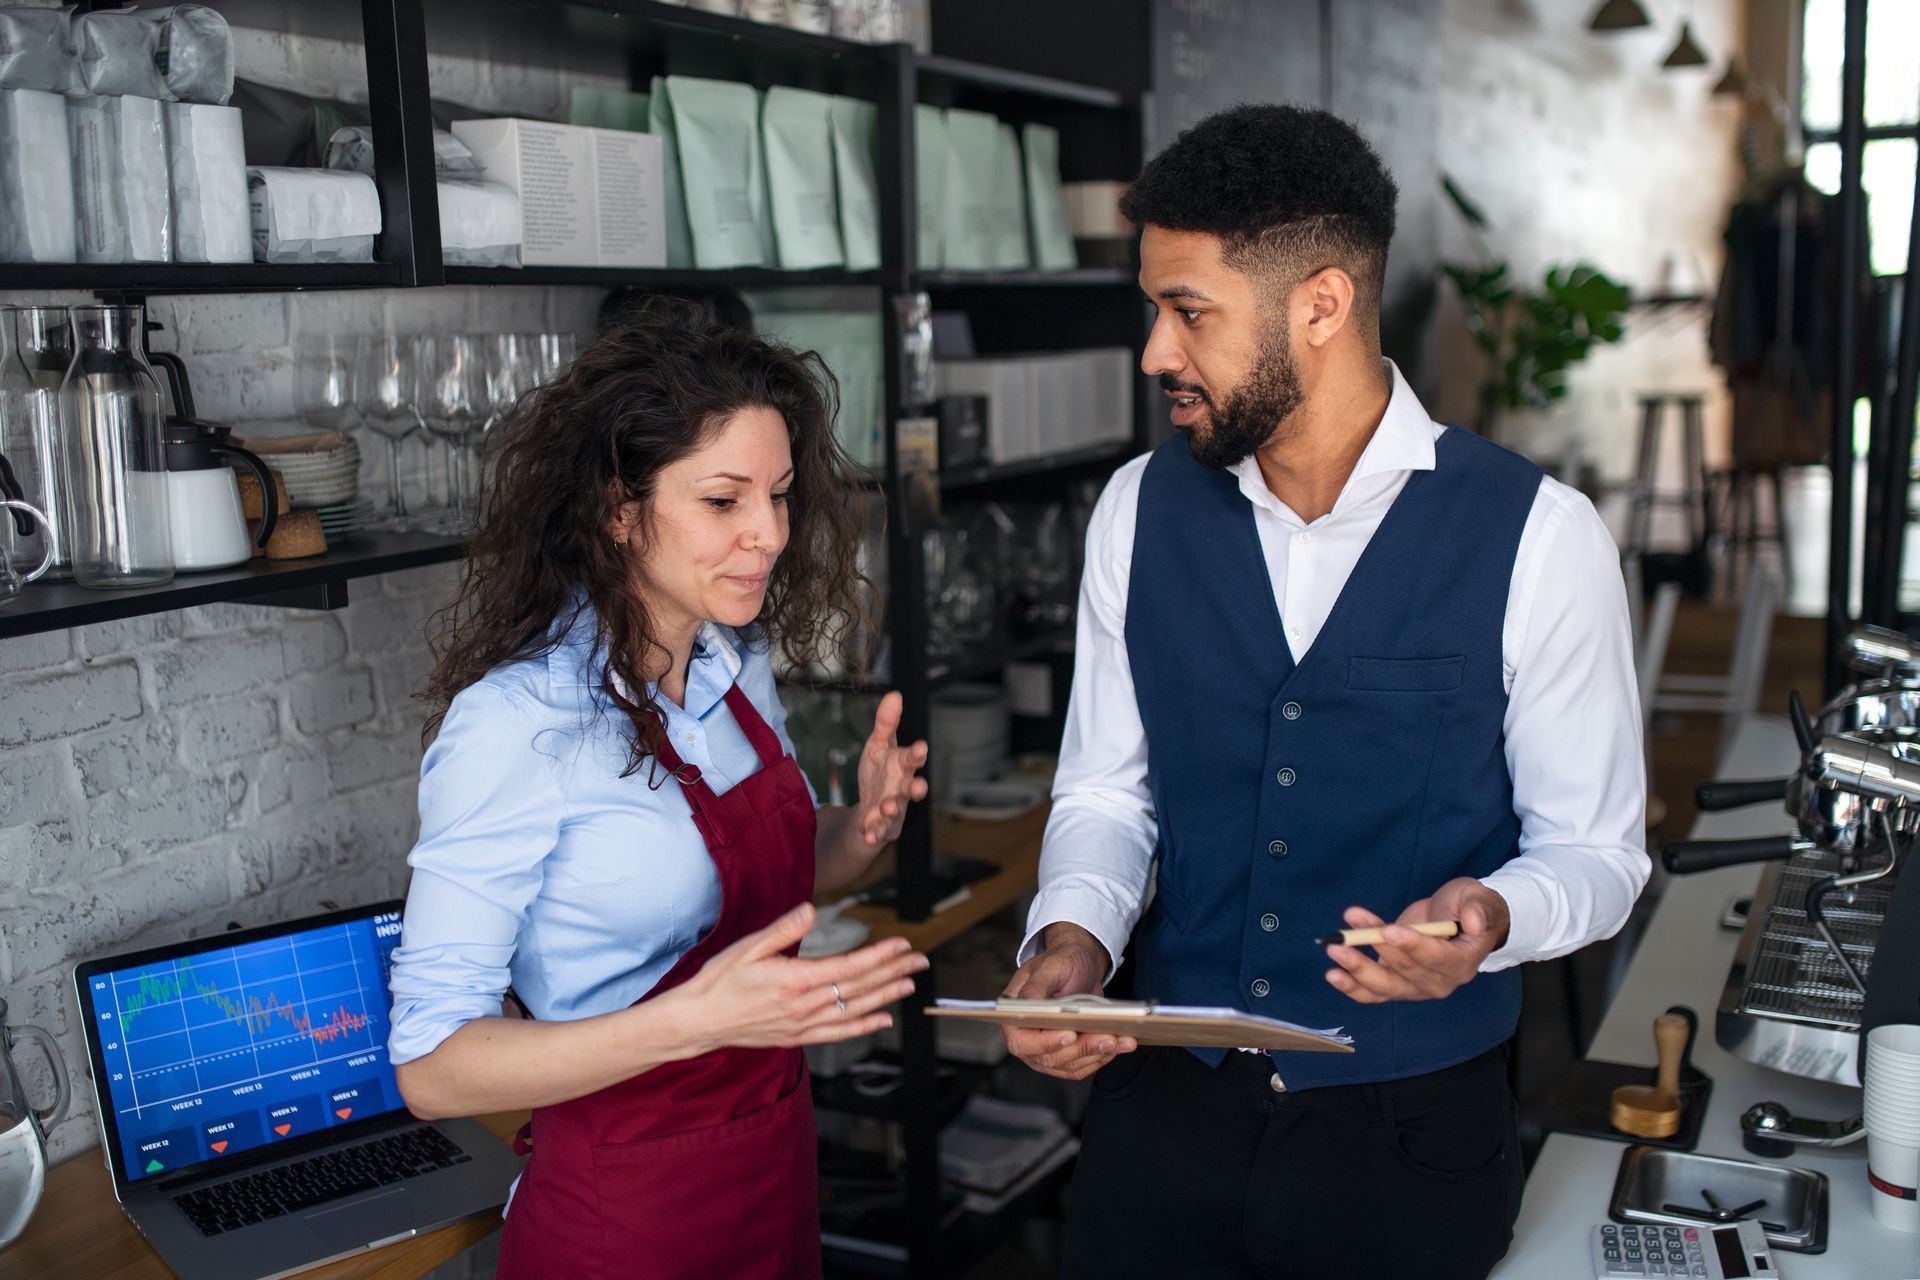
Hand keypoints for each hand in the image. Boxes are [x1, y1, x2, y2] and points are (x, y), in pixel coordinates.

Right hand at [668, 903, 927, 1052]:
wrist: (698, 1022)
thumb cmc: (720, 980)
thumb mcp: (747, 947)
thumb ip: (783, 929)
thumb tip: (811, 910)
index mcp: (794, 981)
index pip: (848, 967)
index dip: (879, 956)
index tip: (902, 944)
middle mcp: (803, 1006)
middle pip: (858, 988)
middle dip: (893, 972)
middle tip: (921, 961)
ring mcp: (802, 1025)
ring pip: (853, 1011)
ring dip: (885, 997)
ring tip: (910, 986)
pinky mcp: (797, 1038)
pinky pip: (837, 1033)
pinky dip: (862, 1026)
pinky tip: (882, 1020)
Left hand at [853, 691, 929, 846]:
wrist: (872, 807)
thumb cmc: (880, 772)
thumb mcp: (879, 745)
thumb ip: (886, 724)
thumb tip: (894, 694)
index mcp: (902, 765)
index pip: (912, 758)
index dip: (916, 754)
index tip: (920, 748)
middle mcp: (901, 787)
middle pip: (912, 788)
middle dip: (916, 788)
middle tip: (919, 787)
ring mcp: (892, 808)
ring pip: (895, 809)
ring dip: (891, 809)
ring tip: (885, 808)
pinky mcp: (881, 825)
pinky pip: (878, 830)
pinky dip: (873, 832)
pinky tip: (867, 834)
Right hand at [1000, 922, 1136, 1080]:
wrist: (1079, 967)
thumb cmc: (1060, 963)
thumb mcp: (1049, 967)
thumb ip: (1036, 986)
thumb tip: (1028, 1004)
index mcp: (1014, 1018)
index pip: (1022, 1042)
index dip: (1045, 1043)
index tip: (1070, 1034)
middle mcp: (1027, 1039)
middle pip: (1051, 1057)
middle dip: (1082, 1048)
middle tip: (1108, 1037)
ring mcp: (1046, 1051)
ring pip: (1070, 1065)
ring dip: (1097, 1054)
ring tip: (1121, 1041)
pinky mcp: (1066, 1056)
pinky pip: (1082, 1066)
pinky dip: (1101, 1058)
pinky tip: (1118, 1045)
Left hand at [1323, 878, 1509, 1003]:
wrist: (1458, 921)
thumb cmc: (1468, 908)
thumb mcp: (1478, 898)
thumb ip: (1478, 909)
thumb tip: (1474, 923)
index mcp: (1463, 961)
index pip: (1438, 958)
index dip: (1413, 945)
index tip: (1389, 931)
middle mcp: (1441, 981)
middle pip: (1406, 972)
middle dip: (1376, 951)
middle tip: (1347, 936)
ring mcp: (1417, 987)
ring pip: (1386, 986)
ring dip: (1358, 970)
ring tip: (1335, 951)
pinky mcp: (1398, 985)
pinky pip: (1375, 994)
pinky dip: (1353, 987)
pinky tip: (1335, 975)